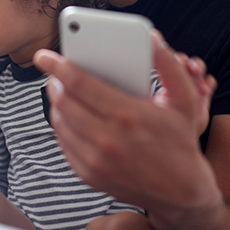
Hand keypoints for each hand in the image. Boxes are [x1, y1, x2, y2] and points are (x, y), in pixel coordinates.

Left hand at [33, 31, 222, 227]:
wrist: (181, 192)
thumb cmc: (180, 140)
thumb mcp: (185, 99)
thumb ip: (168, 64)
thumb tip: (153, 38)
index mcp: (128, 114)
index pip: (79, 83)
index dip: (57, 65)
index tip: (43, 56)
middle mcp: (108, 139)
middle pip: (63, 101)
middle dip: (54, 81)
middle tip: (55, 72)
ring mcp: (95, 160)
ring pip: (59, 121)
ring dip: (56, 102)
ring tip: (62, 90)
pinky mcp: (88, 174)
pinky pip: (63, 142)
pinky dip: (62, 124)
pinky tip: (72, 115)